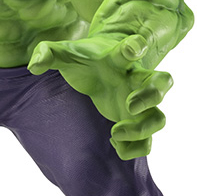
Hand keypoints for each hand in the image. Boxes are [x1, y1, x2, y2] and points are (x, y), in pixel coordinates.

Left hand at [28, 34, 172, 159]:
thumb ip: (48, 53)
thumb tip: (34, 65)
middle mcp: (134, 80)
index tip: (132, 48)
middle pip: (162, 83)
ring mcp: (138, 103)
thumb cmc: (84, 61)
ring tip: (114, 133)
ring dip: (142, 130)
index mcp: (118, 59)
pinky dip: (135, 148)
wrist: (98, 68)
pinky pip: (147, 142)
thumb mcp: (65, 54)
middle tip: (130, 106)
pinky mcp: (135, 122)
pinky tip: (114, 144)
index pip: (131, 49)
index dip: (135, 47)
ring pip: (158, 118)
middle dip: (151, 95)